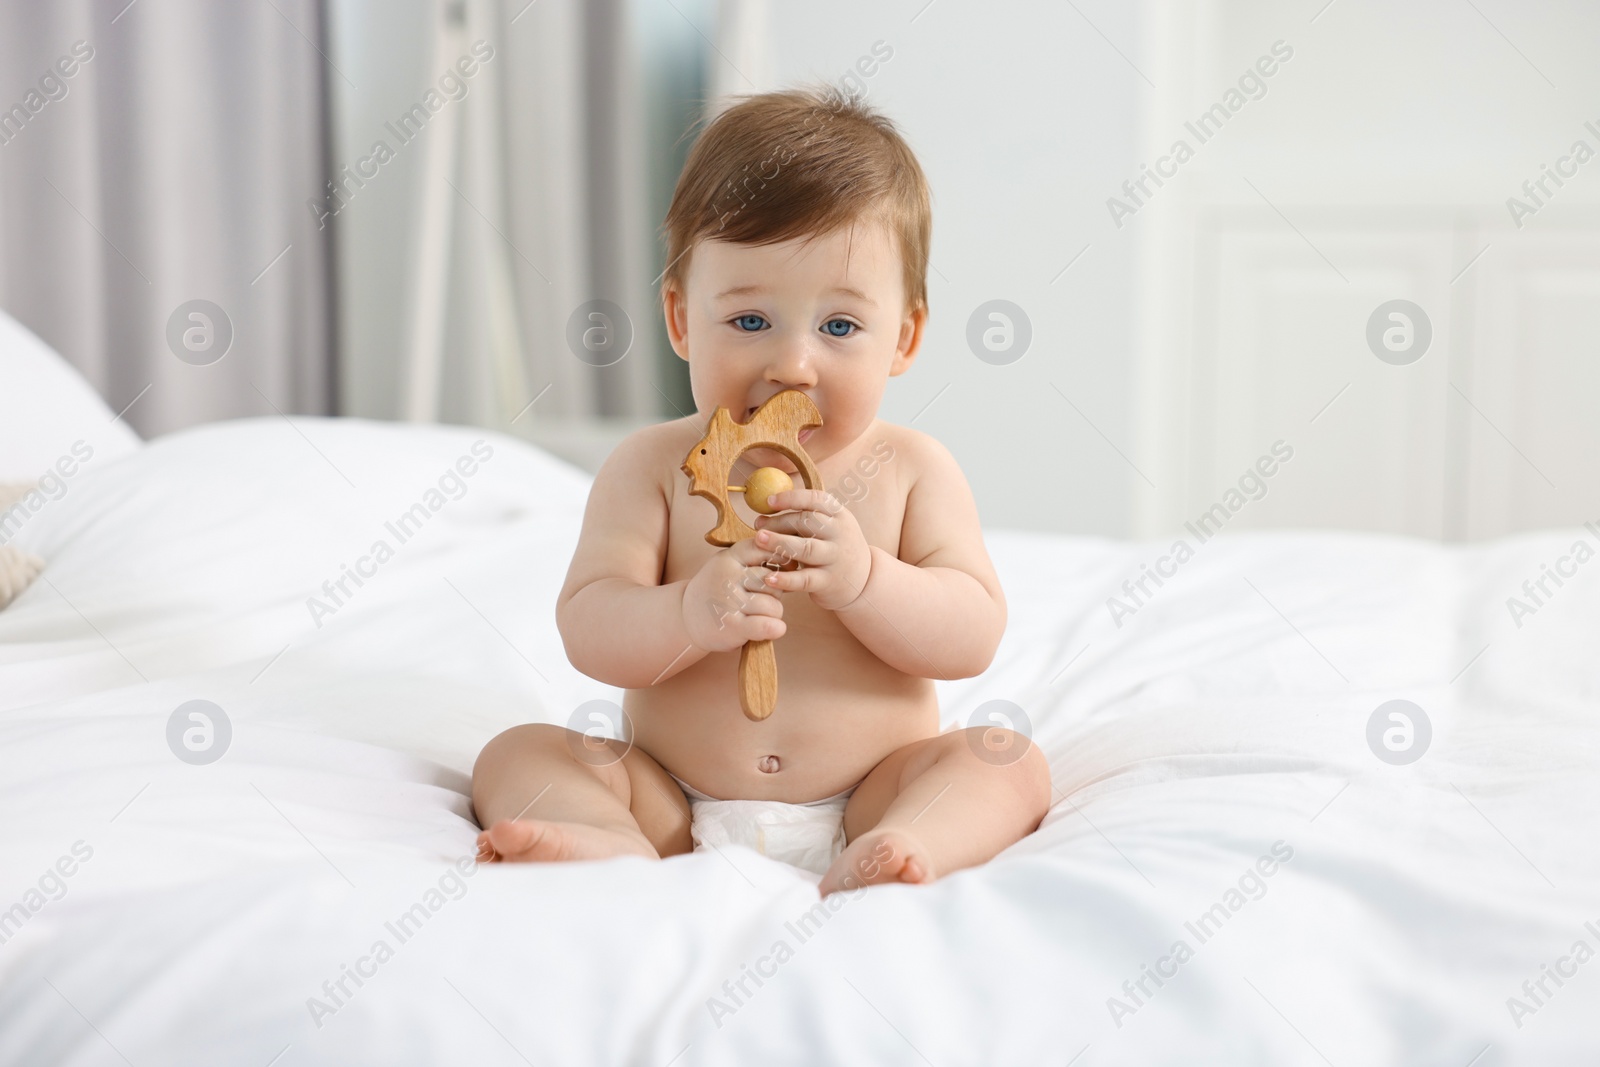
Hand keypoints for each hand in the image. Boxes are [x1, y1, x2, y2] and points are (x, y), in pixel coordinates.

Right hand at [681, 538, 787, 652]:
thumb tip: (794, 561)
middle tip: (762, 599)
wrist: (686, 618)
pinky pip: (768, 625)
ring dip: (774, 613)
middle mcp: (728, 578)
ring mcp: (730, 603)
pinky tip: (771, 628)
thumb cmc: (717, 590)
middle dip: (776, 592)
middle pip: (773, 581)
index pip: (763, 549)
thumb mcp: (729, 565)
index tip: (783, 569)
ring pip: (774, 605)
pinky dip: (775, 628)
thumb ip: (755, 559)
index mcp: (729, 558)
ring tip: (759, 615)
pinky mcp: (733, 627)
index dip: (780, 559)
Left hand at [751, 488, 871, 611]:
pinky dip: (786, 579)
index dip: (792, 498)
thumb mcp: (830, 527)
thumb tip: (767, 506)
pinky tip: (769, 577)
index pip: (817, 500)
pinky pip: (805, 579)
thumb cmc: (834, 548)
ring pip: (806, 548)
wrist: (862, 581)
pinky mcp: (828, 581)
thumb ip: (805, 517)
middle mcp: (840, 534)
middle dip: (780, 521)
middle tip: (758, 526)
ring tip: (759, 539)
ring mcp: (835, 559)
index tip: (769, 501)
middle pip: (808, 522)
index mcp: (840, 515)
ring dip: (780, 542)